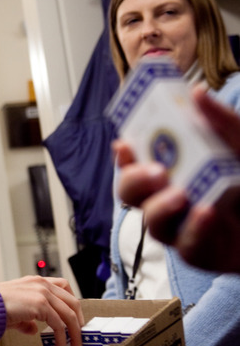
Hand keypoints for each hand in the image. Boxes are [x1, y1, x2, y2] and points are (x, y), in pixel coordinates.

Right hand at [0, 276, 83, 345]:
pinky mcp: (40, 304)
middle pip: (72, 300)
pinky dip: (62, 337)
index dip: (72, 302)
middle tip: (78, 334)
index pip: (63, 285)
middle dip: (78, 319)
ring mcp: (42, 293)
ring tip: (74, 345)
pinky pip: (59, 324)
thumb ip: (27, 318)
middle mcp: (41, 284)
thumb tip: (33, 329)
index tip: (75, 316)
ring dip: (74, 332)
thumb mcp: (15, 310)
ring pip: (69, 313)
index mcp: (35, 281)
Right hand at [115, 86, 239, 272]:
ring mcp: (181, 227)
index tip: (124, 144)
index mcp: (171, 170)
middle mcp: (168, 197)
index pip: (134, 162)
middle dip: (135, 181)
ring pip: (152, 222)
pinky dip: (194, 229)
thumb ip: (221, 122)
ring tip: (181, 195)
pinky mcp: (199, 252)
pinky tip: (206, 212)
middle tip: (154, 171)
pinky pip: (186, 246)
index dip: (124, 155)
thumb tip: (196, 94)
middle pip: (131, 193)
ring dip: (161, 207)